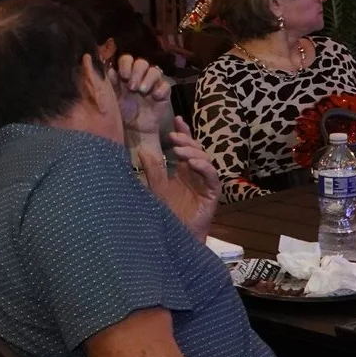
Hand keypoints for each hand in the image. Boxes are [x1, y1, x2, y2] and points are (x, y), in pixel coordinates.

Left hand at [140, 121, 218, 235]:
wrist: (176, 236)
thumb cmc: (168, 213)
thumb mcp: (157, 188)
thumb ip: (153, 170)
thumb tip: (142, 150)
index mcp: (183, 170)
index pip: (186, 147)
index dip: (183, 133)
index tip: (177, 120)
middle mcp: (196, 174)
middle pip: (196, 150)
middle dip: (186, 140)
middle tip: (173, 137)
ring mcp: (205, 182)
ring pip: (205, 159)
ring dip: (193, 153)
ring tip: (179, 151)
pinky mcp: (213, 193)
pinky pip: (212, 176)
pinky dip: (204, 167)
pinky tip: (192, 164)